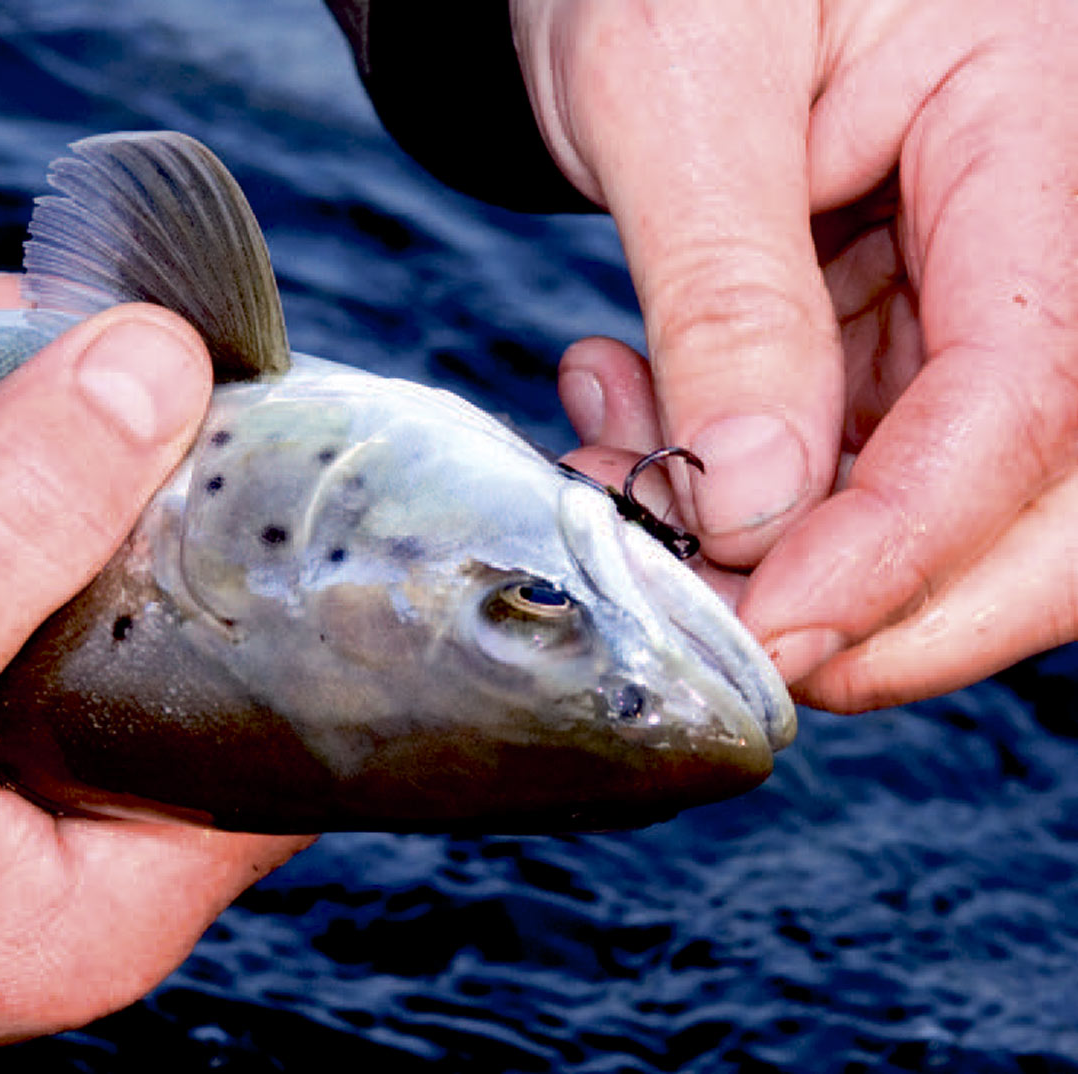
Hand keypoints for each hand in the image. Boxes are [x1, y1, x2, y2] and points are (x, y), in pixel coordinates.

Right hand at [0, 284, 308, 1072]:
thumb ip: (9, 524)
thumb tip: (155, 372)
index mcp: (93, 904)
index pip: (275, 735)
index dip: (283, 580)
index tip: (259, 441)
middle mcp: (49, 877)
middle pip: (168, 660)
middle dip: (148, 500)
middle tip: (125, 364)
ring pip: (62, 635)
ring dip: (49, 497)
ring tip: (26, 359)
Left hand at [514, 0, 1077, 709]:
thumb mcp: (676, 87)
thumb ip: (727, 294)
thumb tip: (750, 502)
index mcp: (1035, 131)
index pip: (1027, 397)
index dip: (905, 544)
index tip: (772, 625)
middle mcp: (1032, 229)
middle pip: (1042, 494)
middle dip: (881, 600)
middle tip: (712, 625)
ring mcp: (964, 288)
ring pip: (929, 497)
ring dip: (766, 542)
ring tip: (607, 468)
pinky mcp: (889, 323)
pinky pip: (841, 456)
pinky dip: (727, 482)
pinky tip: (624, 424)